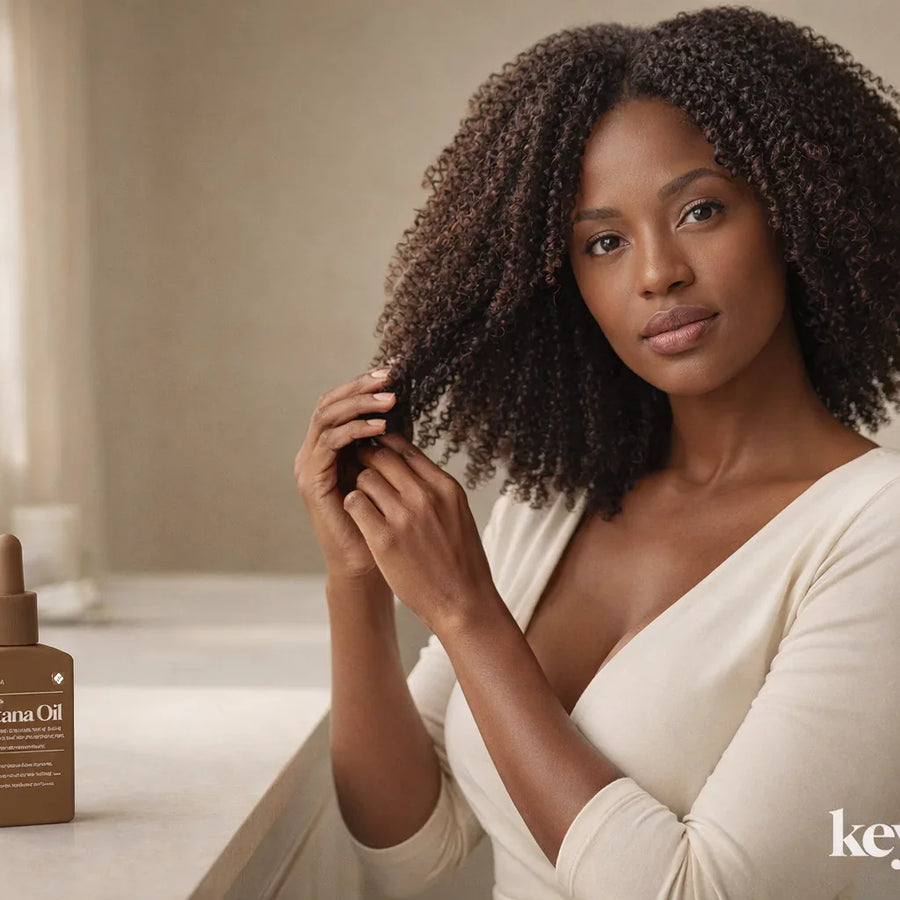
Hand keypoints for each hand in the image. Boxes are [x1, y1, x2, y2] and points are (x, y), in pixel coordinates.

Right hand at [293, 362, 401, 583]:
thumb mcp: (391, 468)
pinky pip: (329, 443)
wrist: (370, 563)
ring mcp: (309, 464)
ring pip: (327, 416)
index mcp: (332, 445)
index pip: (342, 401)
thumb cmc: (385, 519)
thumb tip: (407, 399)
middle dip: (360, 387)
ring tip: (389, 399)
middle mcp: (315, 450)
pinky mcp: (311, 480)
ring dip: (359, 404)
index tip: (395, 372)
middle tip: (389, 377)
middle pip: (330, 401)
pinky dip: (354, 430)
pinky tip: (380, 428)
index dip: (364, 384)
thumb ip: (392, 438)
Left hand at [344, 430, 498, 633]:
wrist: (463, 602)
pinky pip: (355, 503)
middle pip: (382, 456)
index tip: (378, 452)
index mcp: (445, 487)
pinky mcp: (384, 539)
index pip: (406, 449)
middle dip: (368, 460)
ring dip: (360, 486)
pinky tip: (361, 518)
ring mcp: (404, 516)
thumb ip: (434, 489)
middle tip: (362, 471)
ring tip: (365, 501)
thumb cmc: (461, 561)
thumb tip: (409, 466)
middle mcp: (425, 496)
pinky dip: (354, 506)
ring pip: (365, 478)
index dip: (386, 446)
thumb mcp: (457, 513)